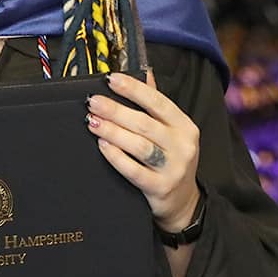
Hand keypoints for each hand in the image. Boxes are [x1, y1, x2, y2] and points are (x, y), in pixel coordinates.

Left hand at [87, 70, 202, 231]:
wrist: (183, 203)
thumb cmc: (171, 160)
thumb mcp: (172, 132)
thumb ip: (156, 105)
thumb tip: (144, 73)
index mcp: (185, 126)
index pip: (158, 102)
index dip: (133, 89)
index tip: (110, 79)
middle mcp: (183, 146)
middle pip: (144, 123)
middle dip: (115, 110)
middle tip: (93, 102)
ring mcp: (173, 168)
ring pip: (139, 145)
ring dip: (112, 131)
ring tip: (92, 121)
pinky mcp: (160, 188)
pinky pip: (133, 170)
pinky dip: (116, 156)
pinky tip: (102, 145)